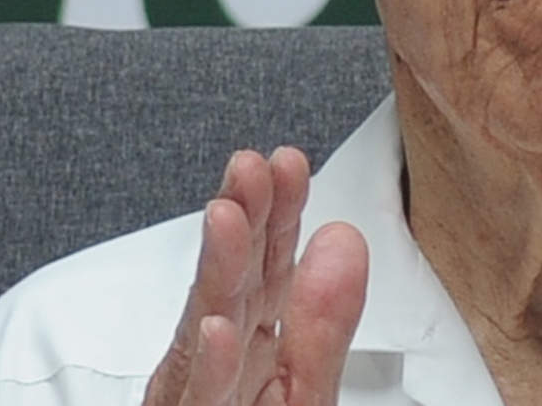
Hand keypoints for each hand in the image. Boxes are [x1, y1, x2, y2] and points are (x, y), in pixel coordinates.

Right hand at [143, 147, 368, 405]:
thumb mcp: (301, 387)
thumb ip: (322, 319)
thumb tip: (343, 235)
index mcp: (253, 340)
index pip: (268, 266)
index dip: (279, 212)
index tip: (288, 161)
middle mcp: (220, 360)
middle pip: (234, 283)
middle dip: (243, 220)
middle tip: (251, 166)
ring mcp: (198, 396)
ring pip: (207, 330)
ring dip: (217, 272)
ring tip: (226, 217)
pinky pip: (199, 400)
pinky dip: (208, 367)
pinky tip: (216, 331)